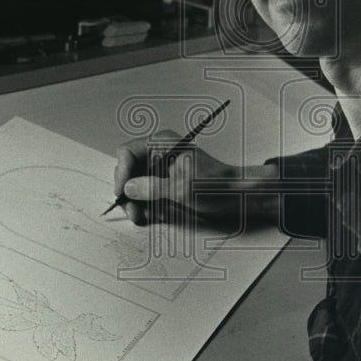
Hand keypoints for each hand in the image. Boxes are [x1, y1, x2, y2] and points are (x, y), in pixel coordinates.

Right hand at [114, 130, 280, 227]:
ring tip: (146, 216)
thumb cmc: (217, 186)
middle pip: (129, 169)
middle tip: (133, 211)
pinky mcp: (166, 181)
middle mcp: (159, 153)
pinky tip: (157, 214)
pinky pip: (148, 192)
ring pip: (136, 184)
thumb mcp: (181, 188)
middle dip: (129, 192)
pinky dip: (148, 205)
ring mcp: (162, 167)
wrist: (237, 195)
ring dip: (138, 202)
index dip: (122, 173)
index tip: (123, 192)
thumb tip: (129, 187)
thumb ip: (152, 187)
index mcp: (163, 144)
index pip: (127, 152)